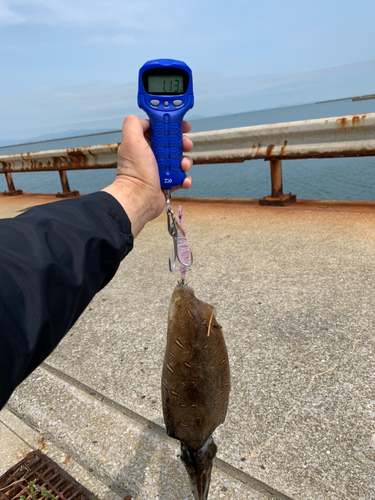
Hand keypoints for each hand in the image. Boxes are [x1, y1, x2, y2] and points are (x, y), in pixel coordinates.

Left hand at [102, 115, 192, 236]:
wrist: (140, 199)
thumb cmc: (135, 173)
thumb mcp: (131, 139)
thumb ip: (135, 123)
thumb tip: (146, 119)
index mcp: (142, 144)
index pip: (160, 129)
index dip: (172, 125)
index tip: (182, 126)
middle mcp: (150, 156)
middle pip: (173, 143)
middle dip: (182, 144)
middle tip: (185, 145)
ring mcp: (160, 170)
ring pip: (179, 160)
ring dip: (186, 161)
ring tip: (183, 165)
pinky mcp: (167, 183)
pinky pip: (182, 178)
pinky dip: (185, 178)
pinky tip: (183, 179)